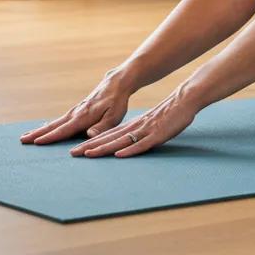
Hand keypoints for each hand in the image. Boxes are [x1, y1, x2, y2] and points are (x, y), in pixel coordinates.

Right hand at [20, 67, 131, 145]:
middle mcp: (76, 113)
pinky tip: (44, 130)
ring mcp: (75, 111)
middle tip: (21, 140)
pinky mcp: (76, 110)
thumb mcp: (114, 116)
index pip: (65, 129)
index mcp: (84, 116)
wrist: (116, 83)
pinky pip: (60, 120)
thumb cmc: (117, 102)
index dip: (51, 137)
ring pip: (55, 122)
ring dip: (40, 129)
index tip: (36, 142)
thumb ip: (102, 126)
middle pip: (54, 125)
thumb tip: (89, 135)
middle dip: (38, 133)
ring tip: (25, 137)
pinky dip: (49, 125)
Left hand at [67, 85, 197, 157]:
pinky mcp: (157, 135)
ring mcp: (145, 131)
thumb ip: (134, 132)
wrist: (183, 100)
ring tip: (88, 154)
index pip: (107, 135)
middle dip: (90, 147)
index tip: (74, 150)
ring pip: (121, 141)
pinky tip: (119, 154)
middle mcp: (135, 128)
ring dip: (104, 148)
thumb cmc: (166, 114)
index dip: (90, 143)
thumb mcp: (147, 123)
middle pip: (109, 138)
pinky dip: (129, 150)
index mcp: (131, 126)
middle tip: (72, 154)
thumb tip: (120, 143)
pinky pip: (141, 144)